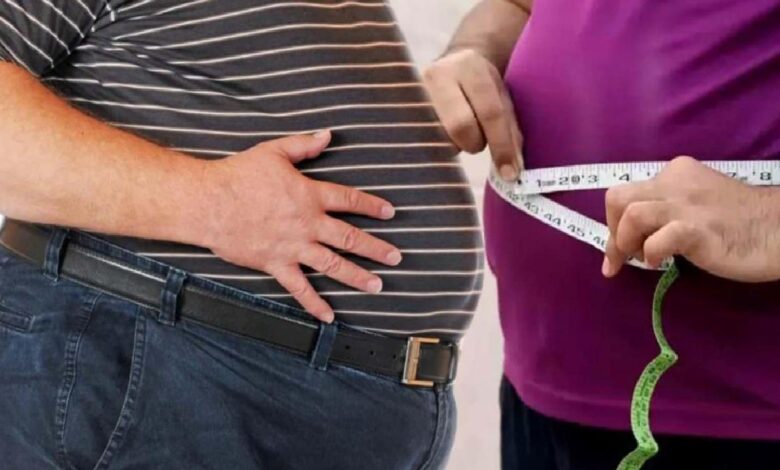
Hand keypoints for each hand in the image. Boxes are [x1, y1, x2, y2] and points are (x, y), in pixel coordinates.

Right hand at [199, 130, 400, 321]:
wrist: (209, 203)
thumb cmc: (239, 175)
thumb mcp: (274, 152)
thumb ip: (304, 144)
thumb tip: (328, 134)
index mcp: (309, 195)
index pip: (349, 200)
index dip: (372, 206)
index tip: (390, 213)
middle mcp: (307, 223)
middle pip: (349, 237)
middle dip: (375, 248)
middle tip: (396, 258)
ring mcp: (293, 247)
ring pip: (332, 264)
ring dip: (357, 276)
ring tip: (377, 285)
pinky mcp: (276, 264)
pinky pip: (299, 288)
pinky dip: (314, 303)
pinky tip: (329, 316)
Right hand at [424, 48, 522, 180]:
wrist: (451, 61)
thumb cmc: (482, 84)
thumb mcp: (501, 95)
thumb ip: (510, 128)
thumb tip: (512, 168)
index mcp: (470, 66)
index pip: (489, 112)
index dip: (501, 145)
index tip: (510, 173)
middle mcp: (438, 74)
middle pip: (461, 126)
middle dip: (475, 142)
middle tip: (478, 142)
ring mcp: (415, 91)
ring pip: (440, 136)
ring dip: (457, 143)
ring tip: (462, 130)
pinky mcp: (403, 108)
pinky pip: (425, 139)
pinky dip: (441, 144)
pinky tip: (445, 134)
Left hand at [603, 156, 779, 281]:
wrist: (779, 229)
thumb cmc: (736, 222)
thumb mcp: (692, 206)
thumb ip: (663, 213)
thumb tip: (628, 241)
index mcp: (673, 174)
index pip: (625, 195)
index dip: (614, 226)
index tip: (617, 254)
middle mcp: (674, 182)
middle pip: (618, 198)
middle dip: (613, 232)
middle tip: (627, 256)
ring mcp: (686, 205)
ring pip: (632, 214)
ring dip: (626, 242)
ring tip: (643, 258)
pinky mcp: (698, 229)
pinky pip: (659, 238)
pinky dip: (651, 253)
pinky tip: (660, 262)